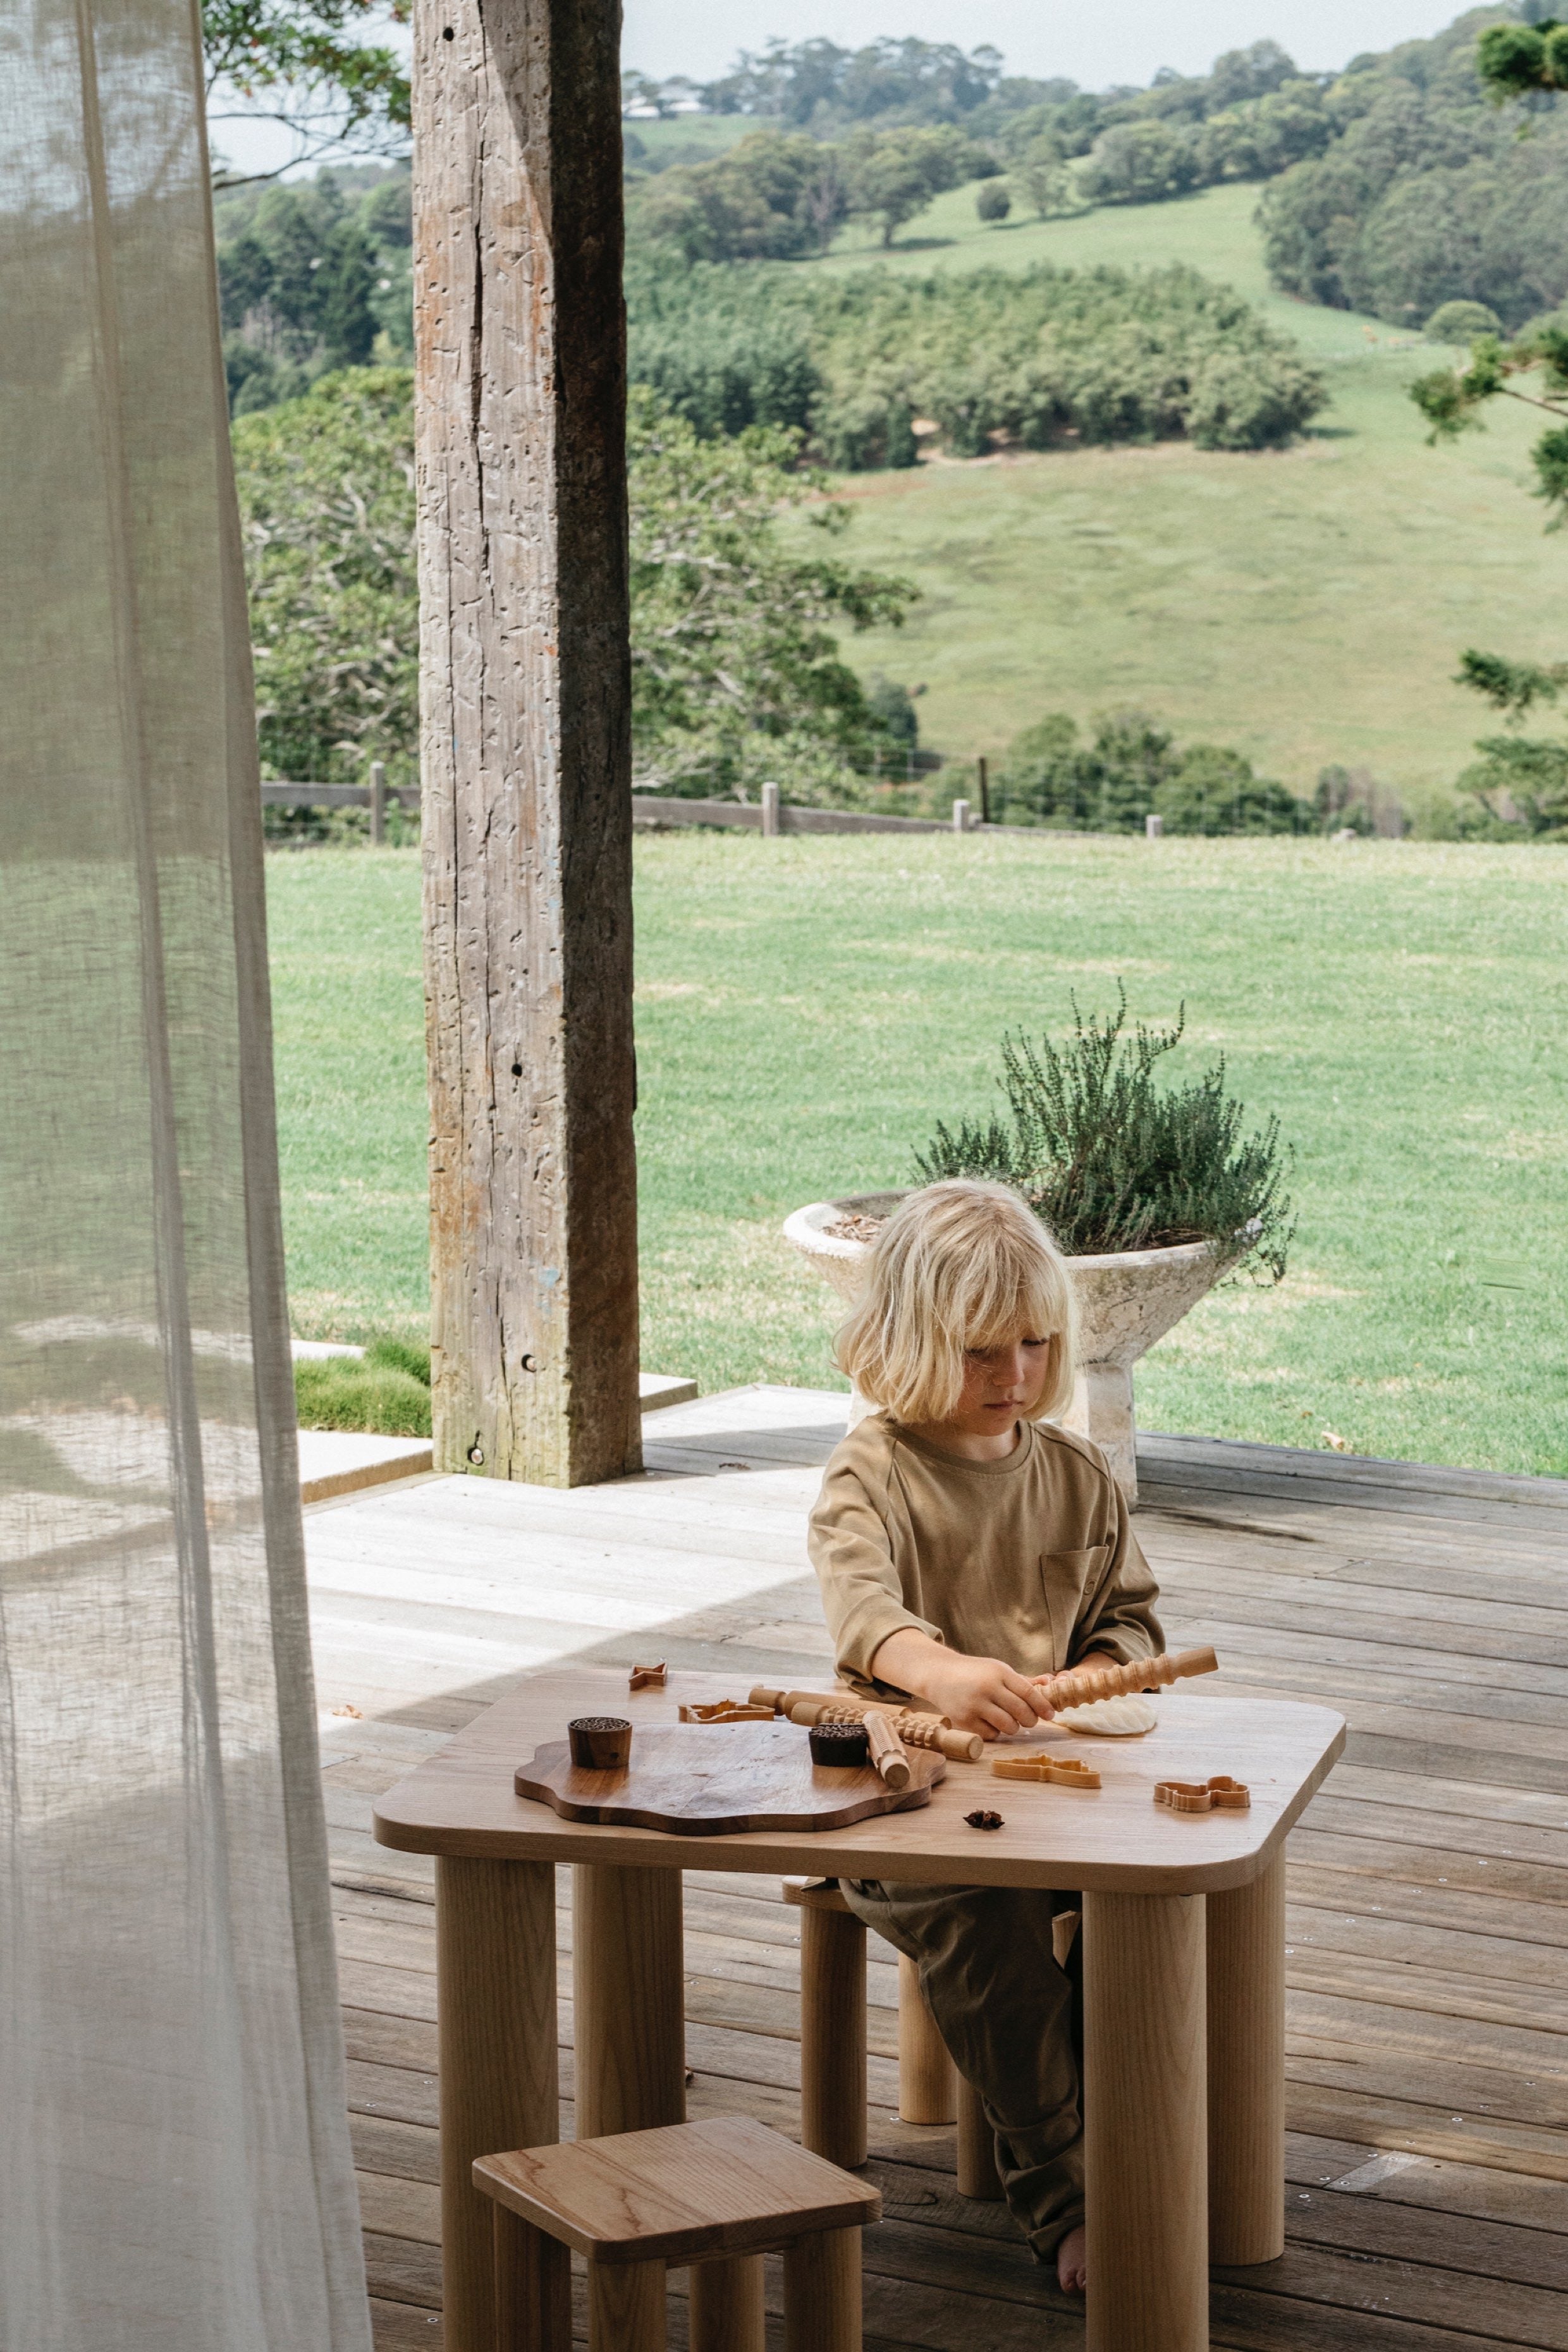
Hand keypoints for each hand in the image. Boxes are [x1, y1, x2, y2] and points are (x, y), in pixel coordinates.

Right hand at [869, 1628, 1051, 1740]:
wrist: (939, 1675)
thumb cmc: (975, 1673)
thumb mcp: (998, 1670)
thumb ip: (1023, 1681)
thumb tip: (1051, 1682)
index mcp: (998, 1672)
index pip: (1027, 1692)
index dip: (1042, 1705)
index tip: (1050, 1714)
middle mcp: (986, 1688)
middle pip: (1021, 1712)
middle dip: (1030, 1720)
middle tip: (1030, 1720)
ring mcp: (974, 1705)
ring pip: (1008, 1726)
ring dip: (1014, 1727)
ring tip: (1009, 1720)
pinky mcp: (964, 1720)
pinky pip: (991, 1734)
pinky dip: (996, 1732)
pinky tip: (991, 1722)